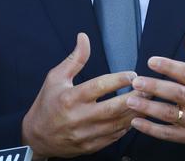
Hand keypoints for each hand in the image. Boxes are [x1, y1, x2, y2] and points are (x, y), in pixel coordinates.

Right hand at [21, 33, 141, 157]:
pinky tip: (135, 117)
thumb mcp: (56, 77)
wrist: (35, 137)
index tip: (132, 74)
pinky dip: (126, 127)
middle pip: (112, 109)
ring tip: (149, 102)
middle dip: (134, 98)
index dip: (118, 80)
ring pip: (116, 125)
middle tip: (149, 88)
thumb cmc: (47, 103)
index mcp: (70, 98)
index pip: (99, 87)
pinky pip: (113, 137)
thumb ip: (75, 58)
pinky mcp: (89, 147)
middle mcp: (78, 118)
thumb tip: (84, 37)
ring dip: (135, 113)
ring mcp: (85, 135)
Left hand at [126, 25, 184, 150]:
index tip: (151, 61)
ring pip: (169, 114)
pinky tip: (136, 122)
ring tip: (131, 101)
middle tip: (136, 82)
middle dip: (155, 87)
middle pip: (176, 94)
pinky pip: (167, 134)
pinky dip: (151, 129)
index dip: (168, 66)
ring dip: (149, 108)